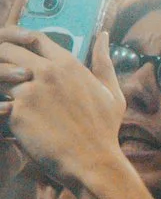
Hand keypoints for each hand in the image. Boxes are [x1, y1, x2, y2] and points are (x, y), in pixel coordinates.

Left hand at [0, 26, 127, 193]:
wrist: (93, 162)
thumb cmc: (104, 130)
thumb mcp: (112, 92)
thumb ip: (103, 61)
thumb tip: (104, 35)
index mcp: (69, 65)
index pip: (35, 37)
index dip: (19, 38)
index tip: (12, 46)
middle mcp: (47, 73)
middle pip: (8, 51)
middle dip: (0, 58)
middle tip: (3, 73)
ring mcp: (30, 92)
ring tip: (4, 93)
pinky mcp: (16, 113)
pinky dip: (0, 107)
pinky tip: (5, 115)